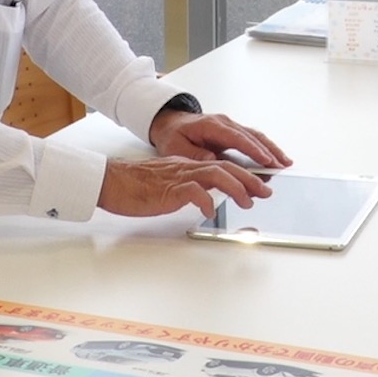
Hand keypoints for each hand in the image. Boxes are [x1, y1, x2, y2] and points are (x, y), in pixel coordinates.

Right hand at [97, 156, 272, 218]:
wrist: (111, 181)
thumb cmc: (134, 185)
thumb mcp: (167, 185)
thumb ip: (186, 187)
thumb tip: (204, 197)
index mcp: (187, 166)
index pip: (222, 165)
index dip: (243, 175)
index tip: (258, 187)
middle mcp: (187, 167)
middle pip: (225, 167)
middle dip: (249, 179)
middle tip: (266, 191)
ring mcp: (178, 177)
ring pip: (215, 174)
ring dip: (236, 187)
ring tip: (247, 201)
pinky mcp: (168, 189)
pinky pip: (193, 191)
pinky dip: (206, 200)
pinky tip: (211, 211)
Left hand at [148, 109, 291, 170]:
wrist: (172, 123)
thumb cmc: (174, 135)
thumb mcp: (177, 147)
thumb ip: (195, 154)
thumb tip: (213, 160)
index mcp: (212, 126)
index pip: (236, 138)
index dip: (252, 149)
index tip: (265, 160)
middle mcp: (225, 124)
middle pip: (252, 136)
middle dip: (269, 151)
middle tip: (282, 165)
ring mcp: (231, 127)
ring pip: (256, 137)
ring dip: (271, 150)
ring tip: (285, 163)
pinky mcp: (233, 134)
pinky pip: (253, 140)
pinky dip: (266, 149)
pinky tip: (275, 159)